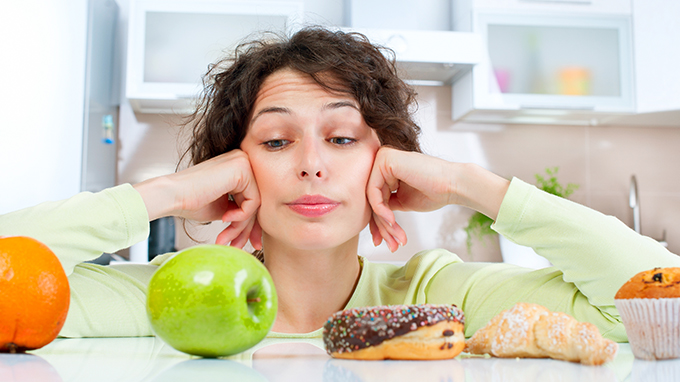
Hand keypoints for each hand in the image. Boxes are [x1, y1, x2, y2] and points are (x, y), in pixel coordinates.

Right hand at [134, 150, 261, 248]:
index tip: (247, 242)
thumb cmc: (191, 201)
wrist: (172, 196)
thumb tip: (259, 229)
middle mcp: (243, 160)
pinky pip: (253, 201)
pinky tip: (225, 217)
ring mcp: (244, 162)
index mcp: (239, 167)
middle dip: (247, 228)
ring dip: (241, 226)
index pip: (253, 198)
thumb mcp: (224, 208)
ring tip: (226, 237)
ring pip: (255, 203)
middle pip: (256, 201)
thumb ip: (242, 211)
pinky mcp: (242, 168)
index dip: (250, 224)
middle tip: (238, 245)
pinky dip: (241, 215)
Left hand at [366, 147, 509, 251]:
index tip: (382, 242)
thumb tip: (369, 218)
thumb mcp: (402, 201)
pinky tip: (392, 220)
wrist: (453, 186)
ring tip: (395, 237)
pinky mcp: (385, 159)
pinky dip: (380, 210)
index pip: (374, 198)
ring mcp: (382, 157)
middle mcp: (382, 159)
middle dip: (380, 226)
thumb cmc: (434, 192)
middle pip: (371, 199)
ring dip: (383, 222)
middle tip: (390, 244)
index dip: (377, 223)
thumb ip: (385, 204)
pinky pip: (373, 191)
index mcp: (386, 168)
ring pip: (371, 198)